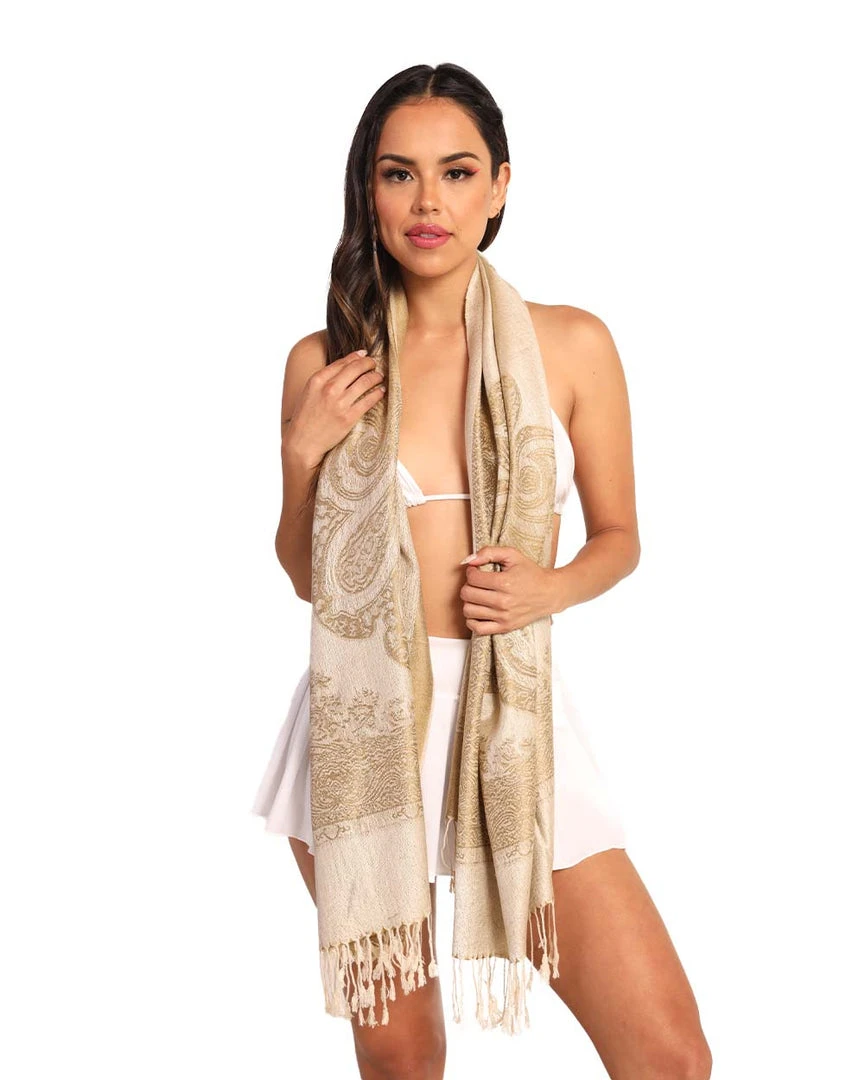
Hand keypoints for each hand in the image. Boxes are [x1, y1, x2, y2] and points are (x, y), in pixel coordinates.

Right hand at [282, 349, 385, 466]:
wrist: (303, 442)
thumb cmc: (305, 417)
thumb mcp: (309, 392)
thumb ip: (324, 379)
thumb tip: (345, 366)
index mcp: (317, 380)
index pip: (342, 362)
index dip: (357, 357)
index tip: (365, 355)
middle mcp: (329, 389)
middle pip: (356, 368)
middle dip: (369, 363)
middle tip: (375, 364)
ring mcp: (340, 403)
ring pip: (365, 382)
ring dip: (376, 377)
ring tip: (379, 377)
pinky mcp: (349, 417)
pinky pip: (369, 400)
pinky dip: (378, 393)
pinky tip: (381, 391)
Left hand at [458, 545, 558, 635]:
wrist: (549, 593)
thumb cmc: (531, 573)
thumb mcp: (513, 555)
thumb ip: (489, 552)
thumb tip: (468, 560)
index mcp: (505, 582)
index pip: (472, 578)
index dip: (471, 572)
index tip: (476, 571)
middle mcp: (503, 601)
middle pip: (467, 594)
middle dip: (468, 586)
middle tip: (477, 583)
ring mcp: (503, 616)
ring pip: (469, 611)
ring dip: (469, 601)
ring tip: (478, 596)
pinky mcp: (505, 627)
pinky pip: (478, 628)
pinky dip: (472, 620)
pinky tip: (477, 611)